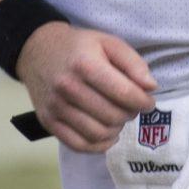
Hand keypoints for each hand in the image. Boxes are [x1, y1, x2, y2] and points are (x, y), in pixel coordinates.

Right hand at [15, 22, 157, 153]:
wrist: (38, 50)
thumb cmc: (78, 46)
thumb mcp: (108, 42)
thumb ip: (133, 63)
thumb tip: (151, 87)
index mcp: (85, 64)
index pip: (124, 93)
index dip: (143, 101)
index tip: (148, 101)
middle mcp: (68, 87)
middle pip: (112, 115)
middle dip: (131, 114)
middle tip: (133, 107)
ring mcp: (56, 108)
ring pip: (98, 133)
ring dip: (117, 130)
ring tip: (119, 117)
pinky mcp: (48, 122)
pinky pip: (79, 146)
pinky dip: (99, 145)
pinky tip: (107, 134)